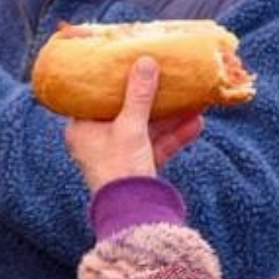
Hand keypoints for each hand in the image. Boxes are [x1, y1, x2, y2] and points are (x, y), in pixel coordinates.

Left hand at [62, 55, 205, 191]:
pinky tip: (197, 123)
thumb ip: (138, 94)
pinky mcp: (138, 168)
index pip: (95, 97)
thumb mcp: (130, 126)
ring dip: (171, 117)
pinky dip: (174, 136)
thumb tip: (145, 61)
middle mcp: (97, 141)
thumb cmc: (120, 168)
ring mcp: (119, 155)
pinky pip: (156, 146)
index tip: (128, 63)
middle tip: (170, 79)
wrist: (134, 217)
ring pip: (146, 129)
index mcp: (81, 129)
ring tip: (195, 100)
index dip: (112, 80)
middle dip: (153, 98)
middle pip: (126, 112)